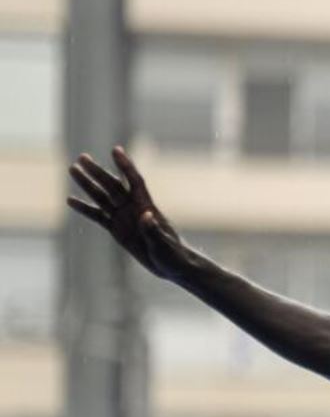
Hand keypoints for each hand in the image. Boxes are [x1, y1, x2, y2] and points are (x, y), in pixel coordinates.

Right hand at [67, 147, 190, 279]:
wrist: (172, 266)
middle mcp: (133, 208)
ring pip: (102, 197)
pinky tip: (70, 200)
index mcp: (147, 207)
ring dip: (87, 184)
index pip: (135, 181)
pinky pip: (98, 216)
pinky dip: (85, 209)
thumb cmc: (173, 255)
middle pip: (113, 186)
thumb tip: (146, 215)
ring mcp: (124, 218)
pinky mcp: (117, 229)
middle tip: (81, 157)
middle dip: (98, 172)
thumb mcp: (163, 244)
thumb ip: (153, 230)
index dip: (125, 166)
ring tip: (72, 169)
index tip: (115, 150)